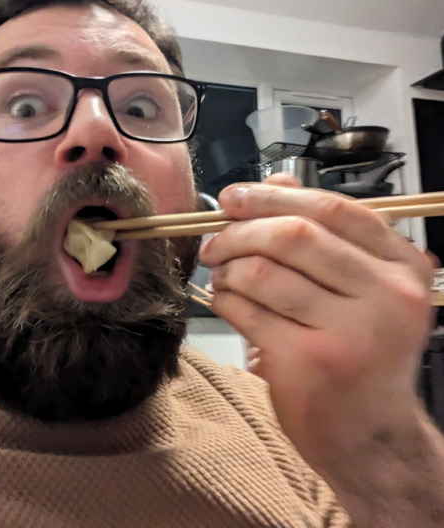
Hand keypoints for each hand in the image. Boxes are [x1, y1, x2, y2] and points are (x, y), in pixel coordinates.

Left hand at [198, 174, 434, 472]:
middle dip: (238, 232)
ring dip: (227, 269)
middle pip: (293, 235)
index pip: (332, 209)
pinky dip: (224, 300)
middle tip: (213, 243)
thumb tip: (275, 181)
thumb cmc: (358, 351)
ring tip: (223, 277)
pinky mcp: (310, 363)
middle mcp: (388, 295)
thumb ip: (320, 230)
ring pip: (262, 272)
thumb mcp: (358, 287)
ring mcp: (351, 332)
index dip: (273, 196)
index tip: (233, 197)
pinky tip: (227, 303)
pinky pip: (246, 310)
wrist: (371, 434)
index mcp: (402, 266)